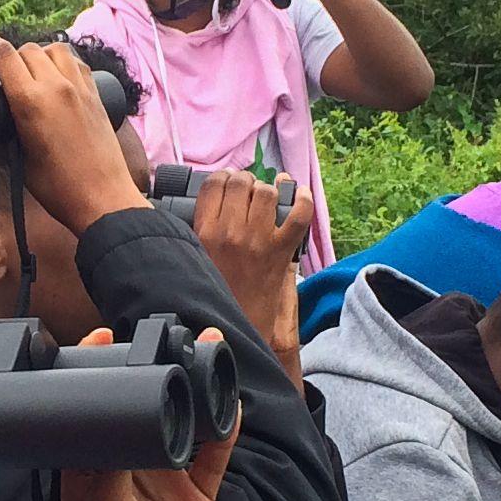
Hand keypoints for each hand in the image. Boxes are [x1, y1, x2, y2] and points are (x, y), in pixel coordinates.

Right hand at [0, 27, 144, 229]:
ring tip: (34, 71)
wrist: (102, 197)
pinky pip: (77, 63)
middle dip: (12, 55)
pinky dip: (64, 62)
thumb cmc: (59, 187)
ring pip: (56, 49)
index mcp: (30, 102)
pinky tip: (59, 77)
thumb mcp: (22, 156)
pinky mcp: (96, 95)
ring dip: (41, 54)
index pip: (3, 56)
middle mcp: (56, 87)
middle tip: (5, 71)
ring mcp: (80, 88)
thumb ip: (11, 127)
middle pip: (28, 50)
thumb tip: (5, 115)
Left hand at [63, 328, 233, 500]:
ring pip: (183, 421)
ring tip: (207, 350)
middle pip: (142, 404)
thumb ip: (107, 464)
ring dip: (196, 389)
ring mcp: (162, 478)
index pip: (91, 406)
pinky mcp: (196, 496)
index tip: (102, 337)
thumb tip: (118, 413)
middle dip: (155, 368)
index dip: (97, 370)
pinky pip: (213, 454)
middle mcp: (123, 464)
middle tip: (168, 333)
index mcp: (85, 465)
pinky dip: (224, 428)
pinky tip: (230, 400)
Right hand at [190, 171, 310, 371]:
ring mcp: (259, 240)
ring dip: (266, 190)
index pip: (213, 184)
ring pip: (266, 192)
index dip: (222, 178)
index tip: (227, 184)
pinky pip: (299, 215)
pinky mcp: (281, 250)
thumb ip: (201, 227)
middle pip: (240, 182)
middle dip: (245, 181)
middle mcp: (231, 232)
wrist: (241, 321)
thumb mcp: (197, 255)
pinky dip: (303, 200)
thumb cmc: (219, 288)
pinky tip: (299, 194)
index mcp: (205, 232)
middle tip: (247, 191)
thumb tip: (215, 197)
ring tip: (266, 198)